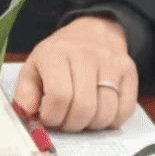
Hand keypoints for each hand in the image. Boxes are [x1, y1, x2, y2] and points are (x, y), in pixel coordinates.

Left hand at [13, 15, 137, 131]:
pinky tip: (99, 111)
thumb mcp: (34, 66)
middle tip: (65, 121)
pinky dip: (111, 120)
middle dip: (71, 124)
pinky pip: (125, 111)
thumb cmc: (60, 54)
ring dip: (91, 124)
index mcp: (56, 53)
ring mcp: (110, 62)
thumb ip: (25, 92)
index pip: (59, 96)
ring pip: (105, 112)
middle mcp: (85, 55)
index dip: (53, 116)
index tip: (49, 117)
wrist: (93, 31)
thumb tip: (27, 112)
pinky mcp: (129, 71)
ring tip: (81, 115)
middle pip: (83, 107)